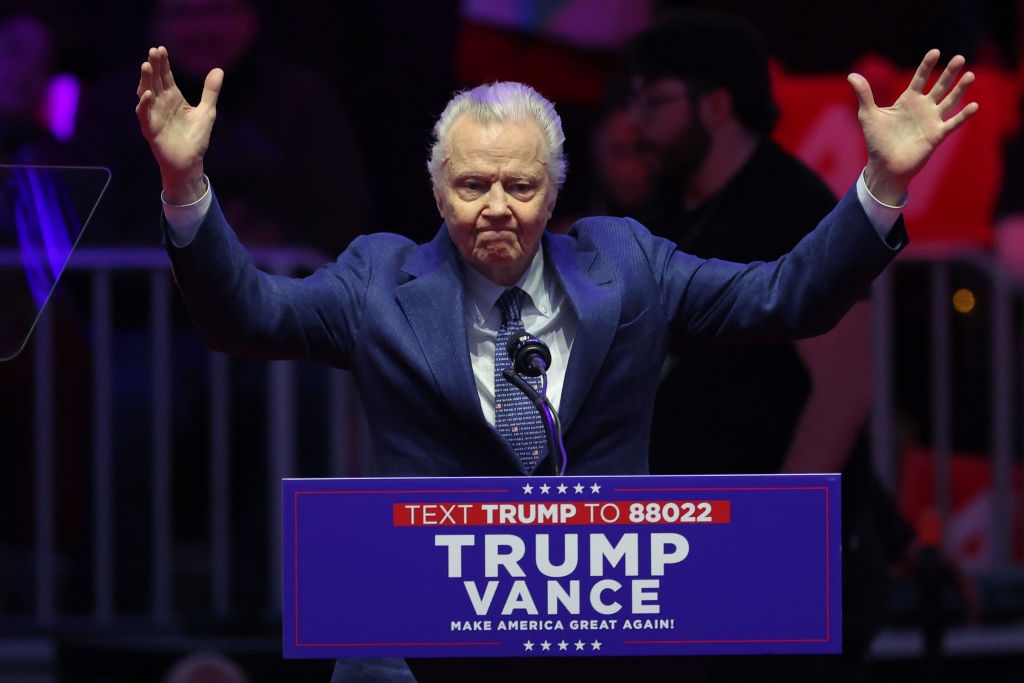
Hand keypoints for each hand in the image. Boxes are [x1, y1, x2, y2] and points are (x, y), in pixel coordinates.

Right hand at [135, 46, 222, 203]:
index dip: (163, 63)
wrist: (190, 162)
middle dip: (153, 67)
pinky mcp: (151, 129)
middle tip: (153, 51)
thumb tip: (219, 70)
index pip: (166, 76)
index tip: (161, 49)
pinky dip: (145, 105)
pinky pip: (145, 115)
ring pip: (146, 94)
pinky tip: (148, 94)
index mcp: (173, 98)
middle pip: (155, 81)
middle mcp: (161, 103)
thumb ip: (210, 91)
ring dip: (146, 81)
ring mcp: (154, 115)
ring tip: (146, 66)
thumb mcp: (206, 112)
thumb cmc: (195, 137)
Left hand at [847, 49, 977, 204]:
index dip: (927, 65)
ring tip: (971, 75)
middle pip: (940, 86)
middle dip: (949, 73)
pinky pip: (953, 123)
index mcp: (908, 100)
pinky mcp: (936, 135)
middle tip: (960, 58)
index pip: (920, 78)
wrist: (884, 165)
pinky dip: (963, 115)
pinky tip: (974, 105)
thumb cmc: (876, 141)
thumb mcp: (868, 115)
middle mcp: (923, 108)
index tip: (935, 52)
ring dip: (960, 89)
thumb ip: (864, 94)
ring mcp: (931, 121)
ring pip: (950, 101)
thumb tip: (851, 75)